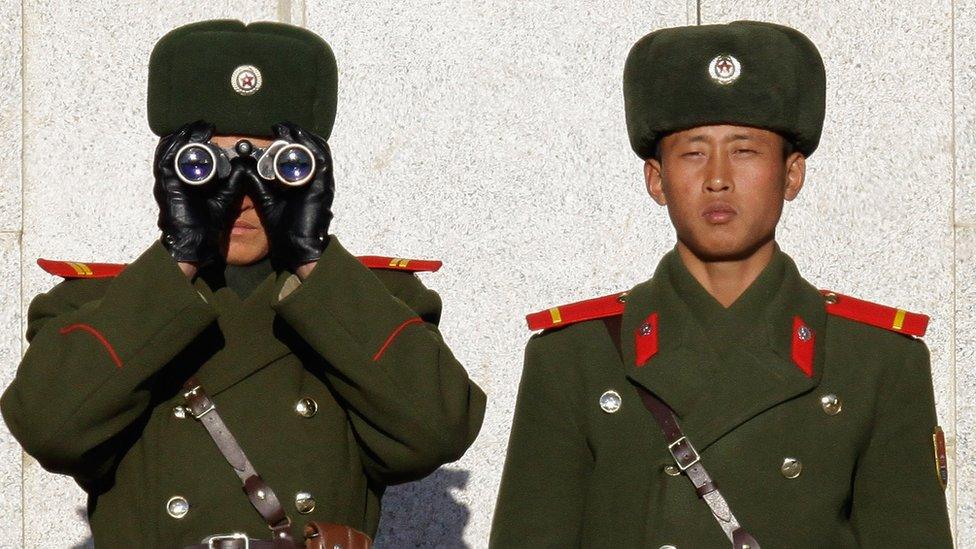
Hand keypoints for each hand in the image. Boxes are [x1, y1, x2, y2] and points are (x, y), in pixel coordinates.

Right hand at [153, 121, 245, 265]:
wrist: (196, 244)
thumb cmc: (206, 224)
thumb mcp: (224, 197)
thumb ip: (233, 182)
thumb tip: (245, 166)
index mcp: (183, 180)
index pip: (184, 153)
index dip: (192, 139)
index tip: (207, 128)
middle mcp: (172, 179)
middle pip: (174, 148)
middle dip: (187, 133)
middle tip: (202, 123)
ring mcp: (166, 182)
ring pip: (167, 152)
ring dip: (180, 137)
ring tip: (195, 126)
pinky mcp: (166, 187)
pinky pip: (165, 163)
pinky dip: (172, 149)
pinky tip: (181, 139)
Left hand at [248, 121, 334, 271]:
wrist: (297, 249)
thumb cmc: (286, 229)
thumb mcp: (267, 199)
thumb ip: (257, 183)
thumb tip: (242, 166)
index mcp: (306, 182)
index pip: (304, 153)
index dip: (293, 139)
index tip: (276, 130)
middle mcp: (317, 179)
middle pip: (313, 148)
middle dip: (298, 133)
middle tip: (280, 125)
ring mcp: (322, 183)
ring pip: (319, 150)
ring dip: (304, 136)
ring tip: (288, 127)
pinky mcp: (322, 188)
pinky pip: (322, 161)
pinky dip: (311, 147)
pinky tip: (299, 138)